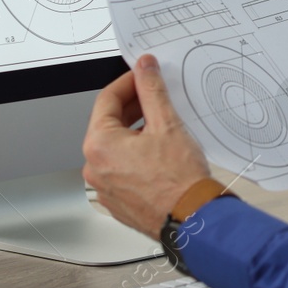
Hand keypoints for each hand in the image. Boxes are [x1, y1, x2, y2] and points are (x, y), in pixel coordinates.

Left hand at [82, 54, 211, 238]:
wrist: (192, 218)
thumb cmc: (178, 181)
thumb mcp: (167, 124)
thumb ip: (151, 90)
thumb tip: (145, 69)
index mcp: (99, 146)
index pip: (107, 100)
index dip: (128, 82)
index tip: (142, 75)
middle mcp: (95, 168)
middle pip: (109, 124)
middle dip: (132, 107)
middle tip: (154, 97)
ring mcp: (105, 187)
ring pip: (116, 148)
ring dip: (135, 132)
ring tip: (162, 127)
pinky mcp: (118, 201)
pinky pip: (122, 169)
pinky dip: (136, 156)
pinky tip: (158, 154)